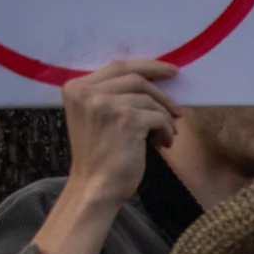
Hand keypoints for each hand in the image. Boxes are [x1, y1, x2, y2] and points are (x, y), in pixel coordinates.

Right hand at [61, 60, 179, 206]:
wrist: (95, 186)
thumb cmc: (99, 156)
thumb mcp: (95, 117)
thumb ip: (109, 95)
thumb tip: (151, 80)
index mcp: (76, 88)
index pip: (118, 66)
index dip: (147, 66)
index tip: (169, 71)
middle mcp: (87, 92)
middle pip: (136, 78)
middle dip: (161, 92)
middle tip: (178, 109)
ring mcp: (106, 104)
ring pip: (149, 99)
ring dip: (165, 116)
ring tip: (168, 133)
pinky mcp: (127, 120)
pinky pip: (159, 116)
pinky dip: (167, 129)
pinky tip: (165, 142)